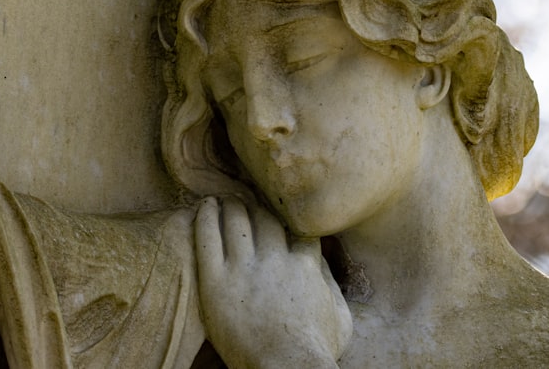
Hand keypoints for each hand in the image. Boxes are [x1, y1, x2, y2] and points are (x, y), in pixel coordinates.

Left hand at [195, 197, 351, 368]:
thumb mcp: (342, 317)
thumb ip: (333, 284)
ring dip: (232, 205)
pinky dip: (206, 217)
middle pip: (265, 218)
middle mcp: (276, 260)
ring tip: (225, 199)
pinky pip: (208, 240)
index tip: (281, 212)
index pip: (298, 228)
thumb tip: (321, 263)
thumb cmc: (317, 351)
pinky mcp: (217, 283)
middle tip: (248, 197)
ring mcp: (245, 270)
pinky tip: (205, 205)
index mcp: (306, 265)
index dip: (289, 218)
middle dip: (257, 204)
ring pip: (237, 221)